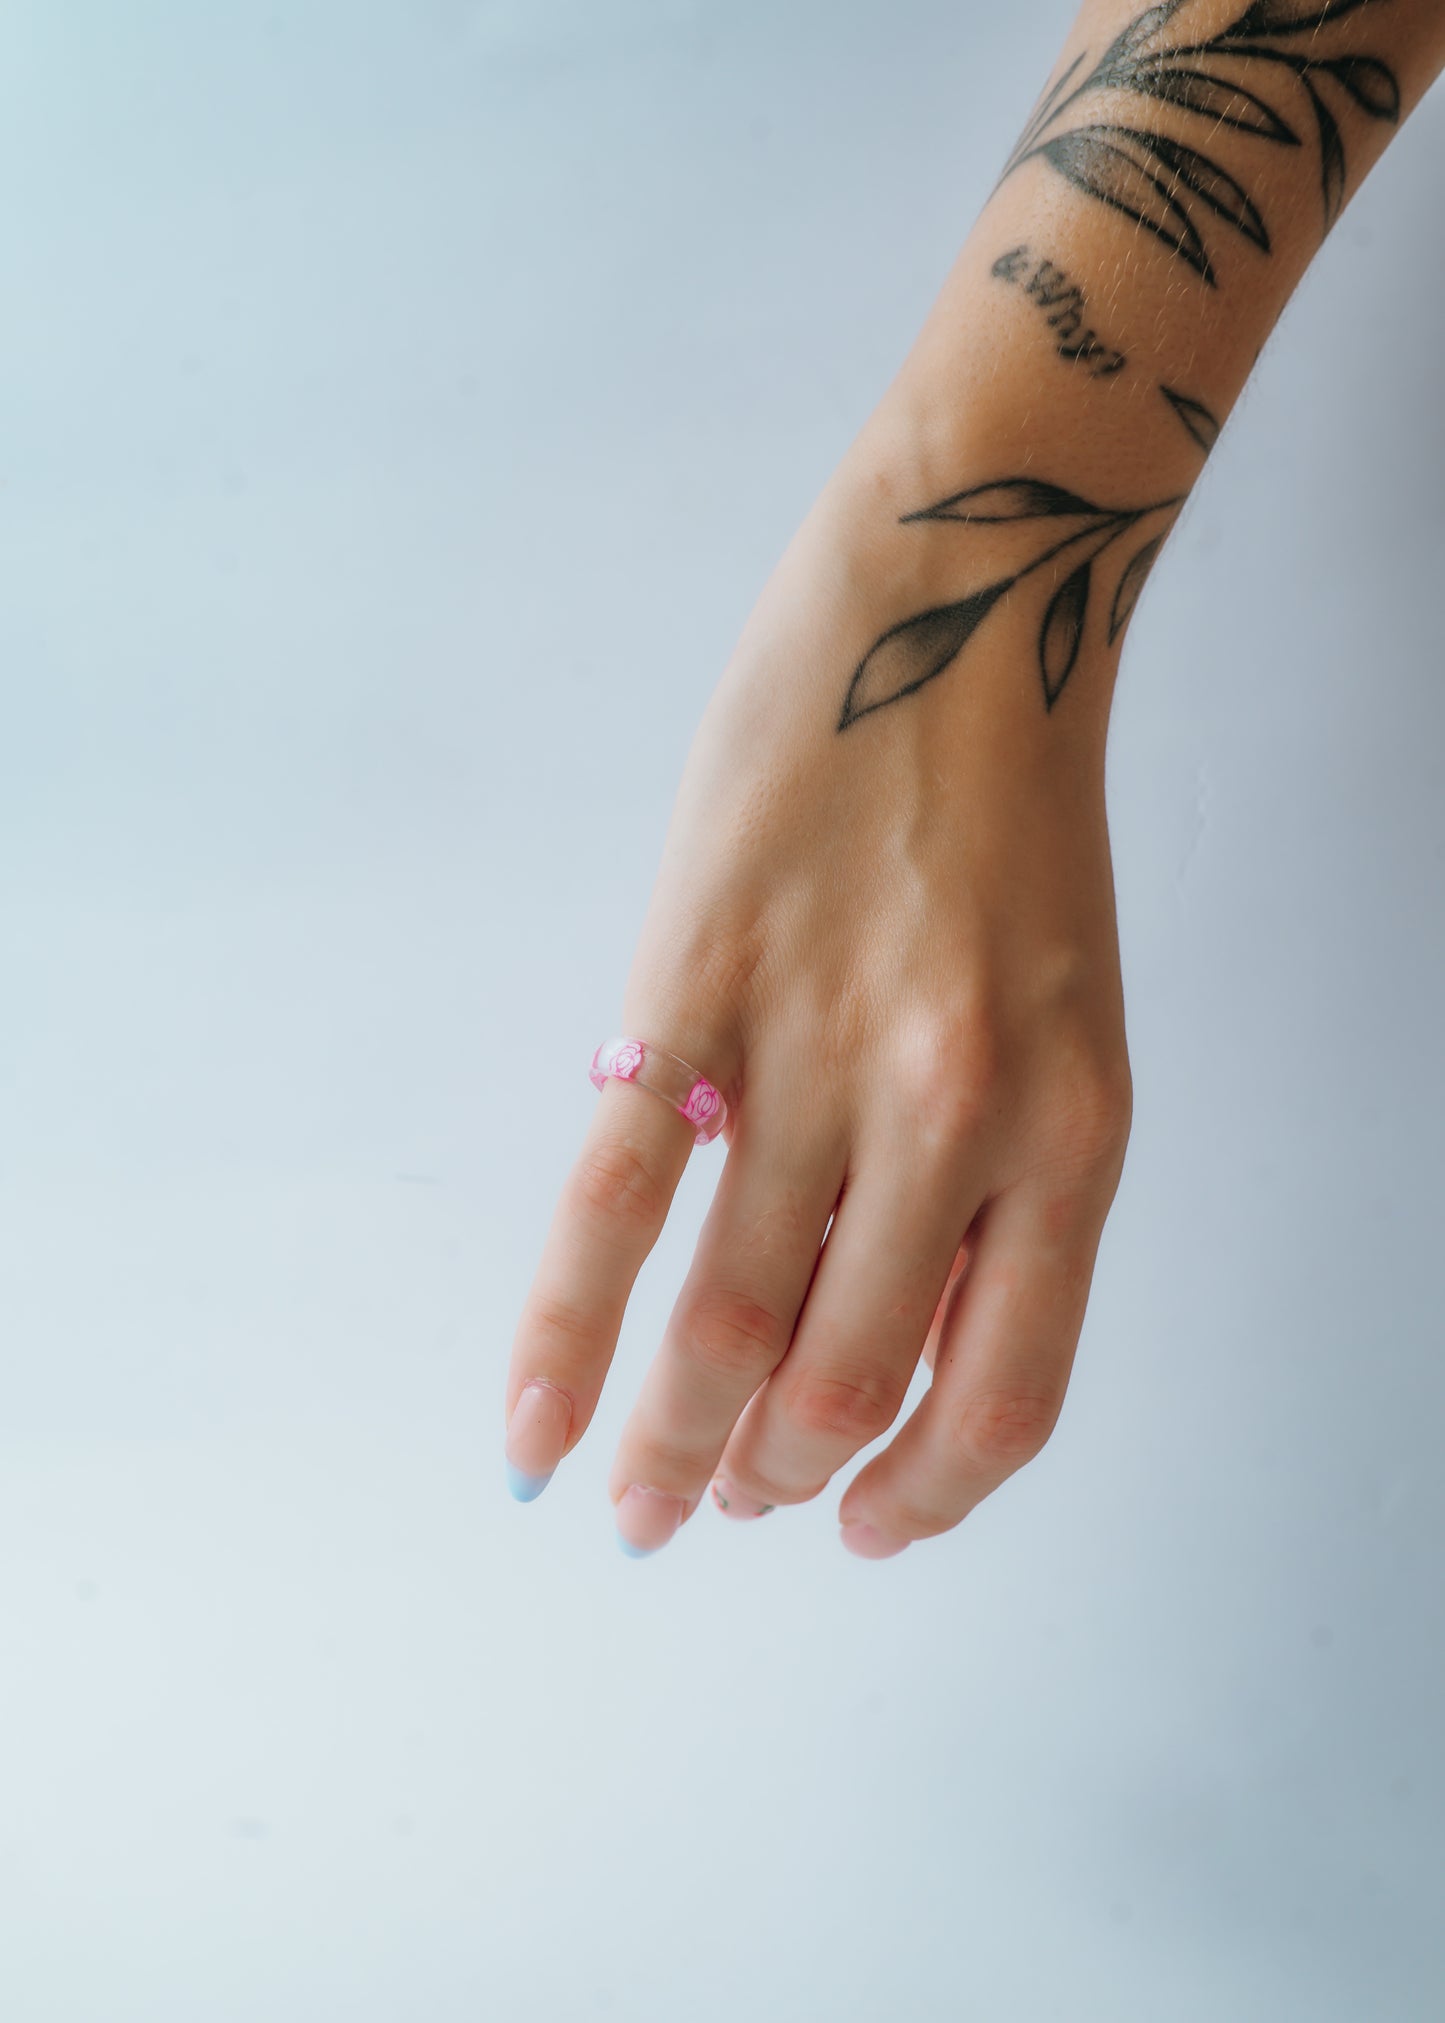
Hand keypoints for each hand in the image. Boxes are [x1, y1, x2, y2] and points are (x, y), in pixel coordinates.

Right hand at [503, 400, 1133, 1557]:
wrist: (961, 615)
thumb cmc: (1015, 826)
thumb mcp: (1065, 1025)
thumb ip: (995, 1186)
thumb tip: (893, 1344)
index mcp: (1072, 1134)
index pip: (1003, 1397)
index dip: (924, 1495)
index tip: (864, 1524)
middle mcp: (955, 1118)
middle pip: (849, 1381)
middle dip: (778, 1476)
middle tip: (726, 1499)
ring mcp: (817, 1053)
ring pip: (726, 1318)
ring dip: (672, 1444)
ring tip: (635, 1504)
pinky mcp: (696, 986)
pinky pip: (613, 1202)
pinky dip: (561, 1334)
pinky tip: (530, 1425)